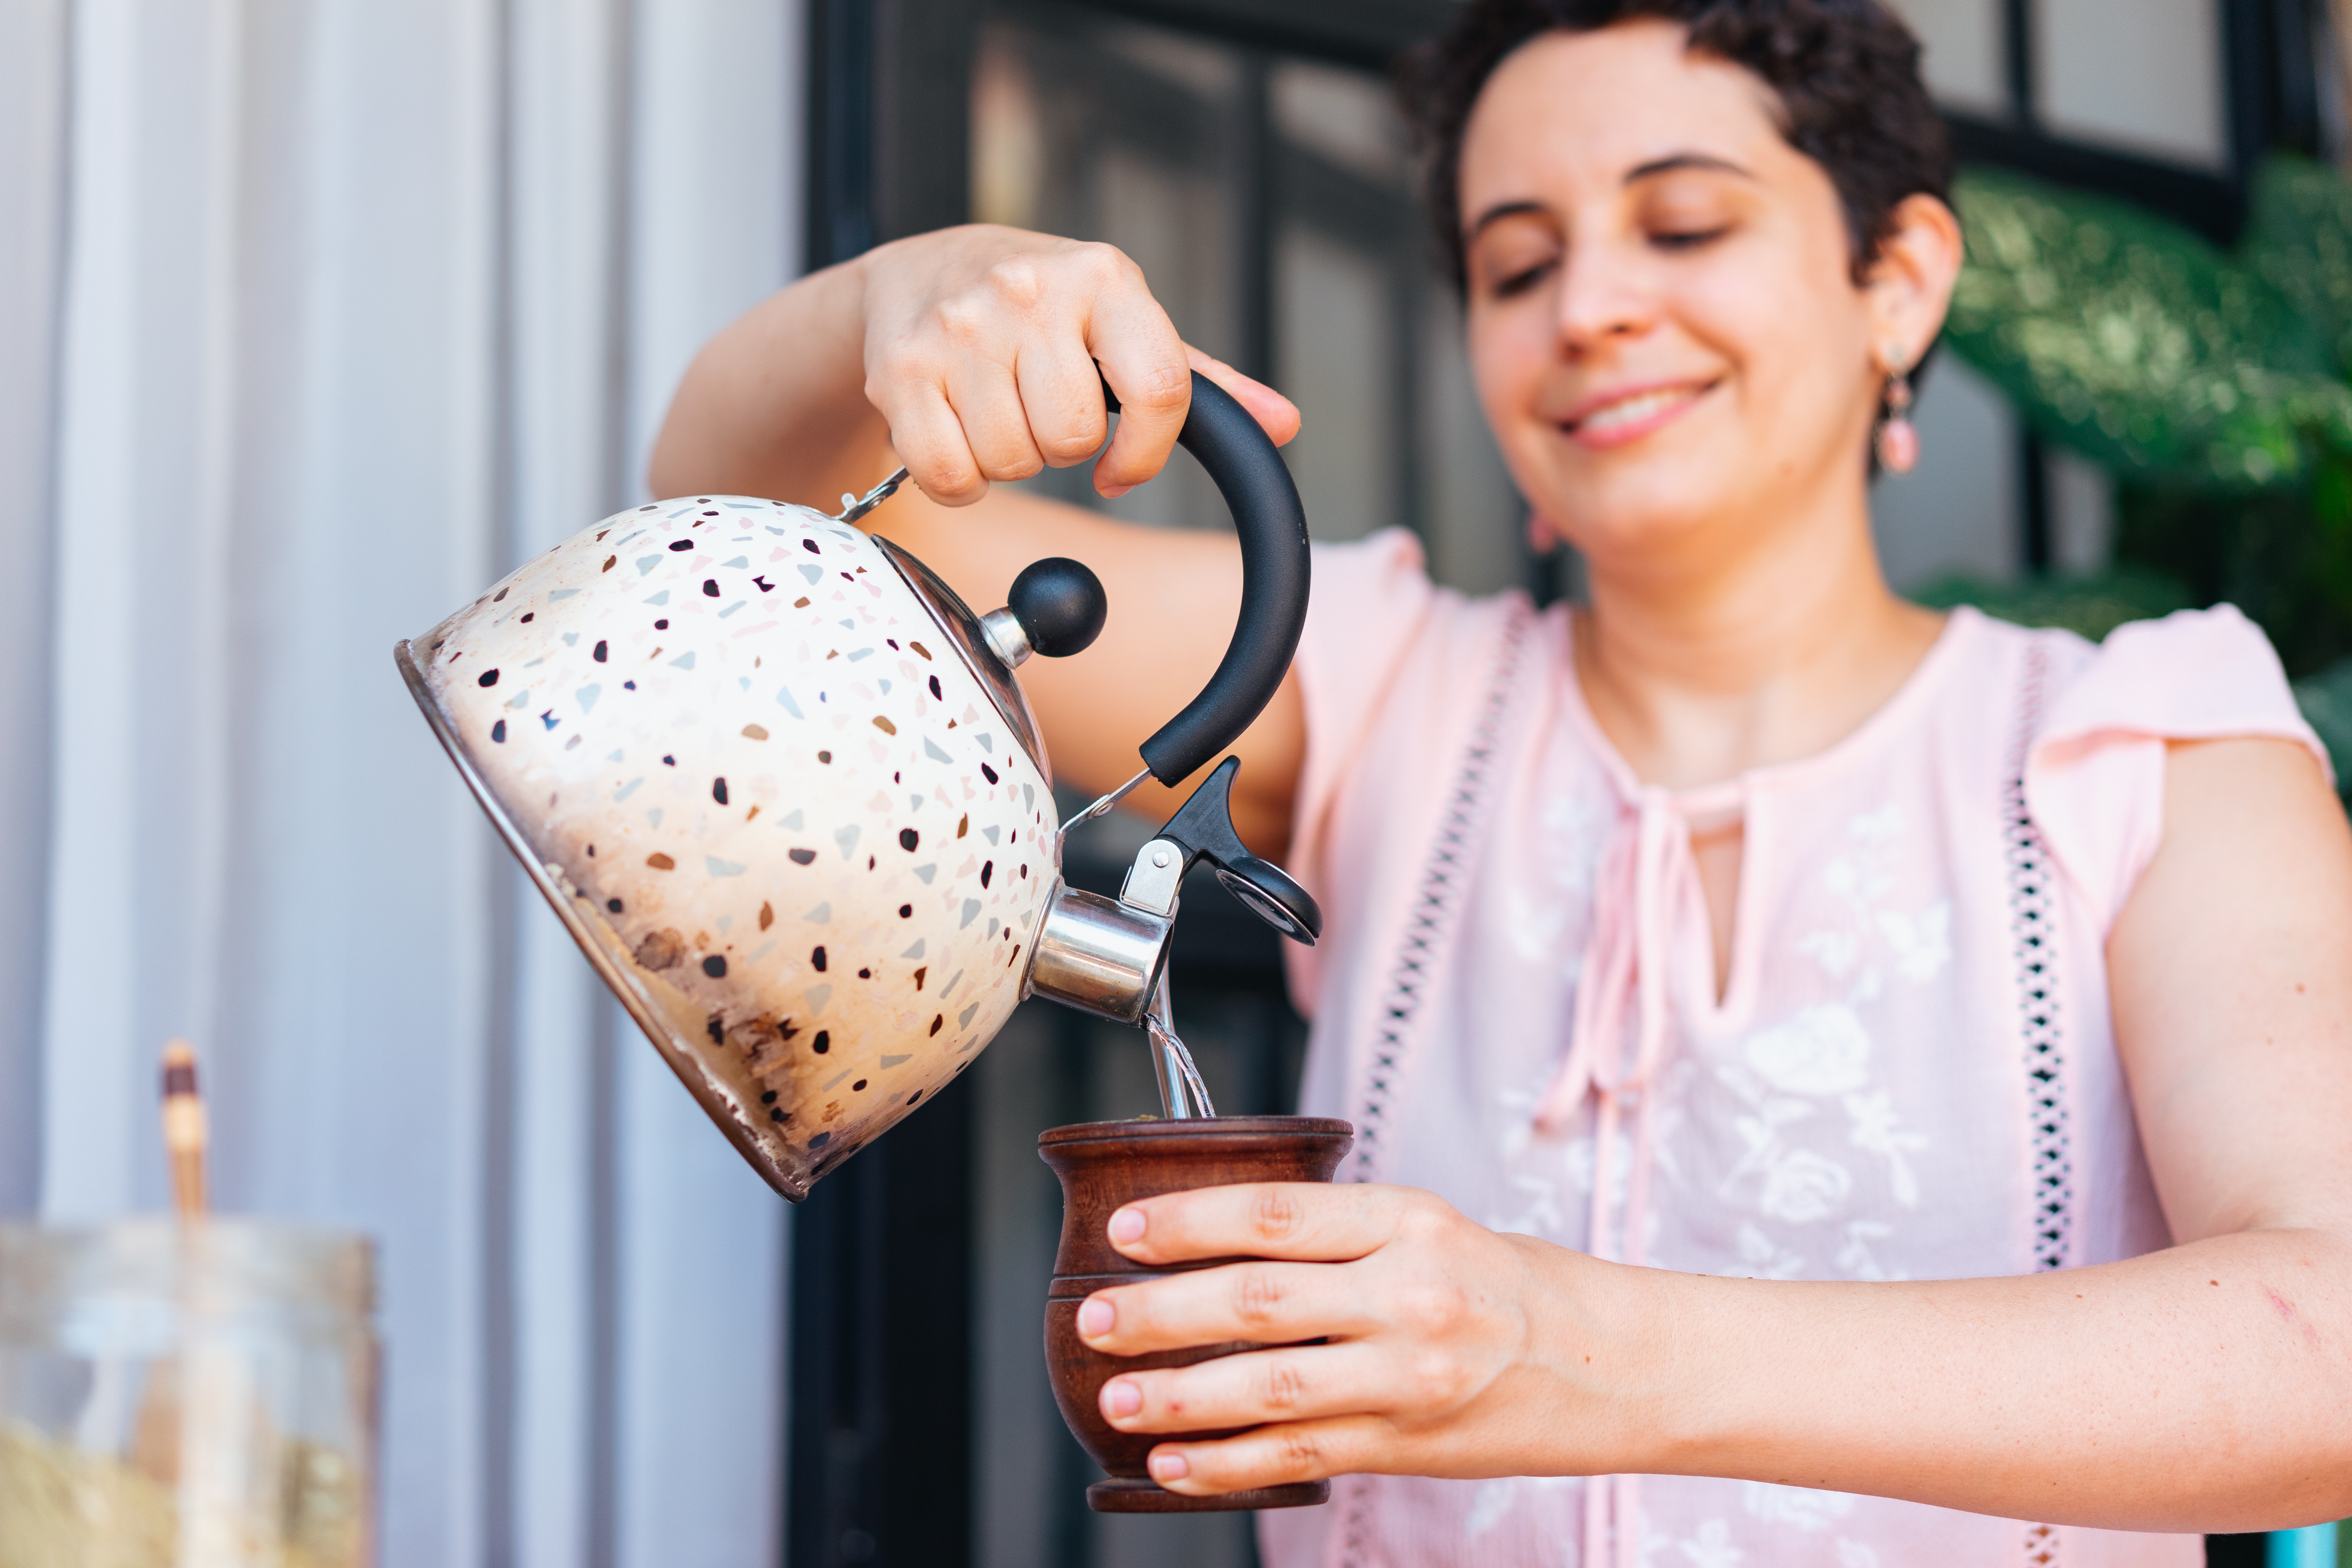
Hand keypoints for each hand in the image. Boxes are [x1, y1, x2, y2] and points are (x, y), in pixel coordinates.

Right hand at [854, 224, 1298, 505]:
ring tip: (996, 410)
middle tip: (1039, 413)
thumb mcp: (1123, 324)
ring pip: (1012, 462)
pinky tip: (956, 433)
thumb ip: (1202, 382)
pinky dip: (957, 480)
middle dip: (1062, 448)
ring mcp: (960, 328)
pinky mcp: (900, 368)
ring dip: (1008, 459)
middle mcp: (1031, 293)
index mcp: (1106, 279)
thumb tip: (1282, 424)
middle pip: (1074, 439)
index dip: (1148, 452)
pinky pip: (950, 476)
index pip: (1161, 389)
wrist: (920, 270)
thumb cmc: (1040, 310)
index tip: (1123, 471)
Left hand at [1075, 1182, 1645, 1495]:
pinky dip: (1225, 1465)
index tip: (1126, 1230)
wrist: (1614, 1363)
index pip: (1276, 1215)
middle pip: (1256, 1300)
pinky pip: (1297, 1457)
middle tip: (1093, 1316)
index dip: (1190, 1221)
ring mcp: (1408, 1377)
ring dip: (1179, 1398)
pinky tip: (1172, 1466)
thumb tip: (1221, 1235)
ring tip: (1115, 1398)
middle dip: (1160, 1312)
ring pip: (1267, 1388)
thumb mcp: (1432, 1228)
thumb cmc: (1510, 1285)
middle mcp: (1408, 1295)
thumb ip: (1339, 1234)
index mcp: (1409, 1221)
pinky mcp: (1408, 1444)